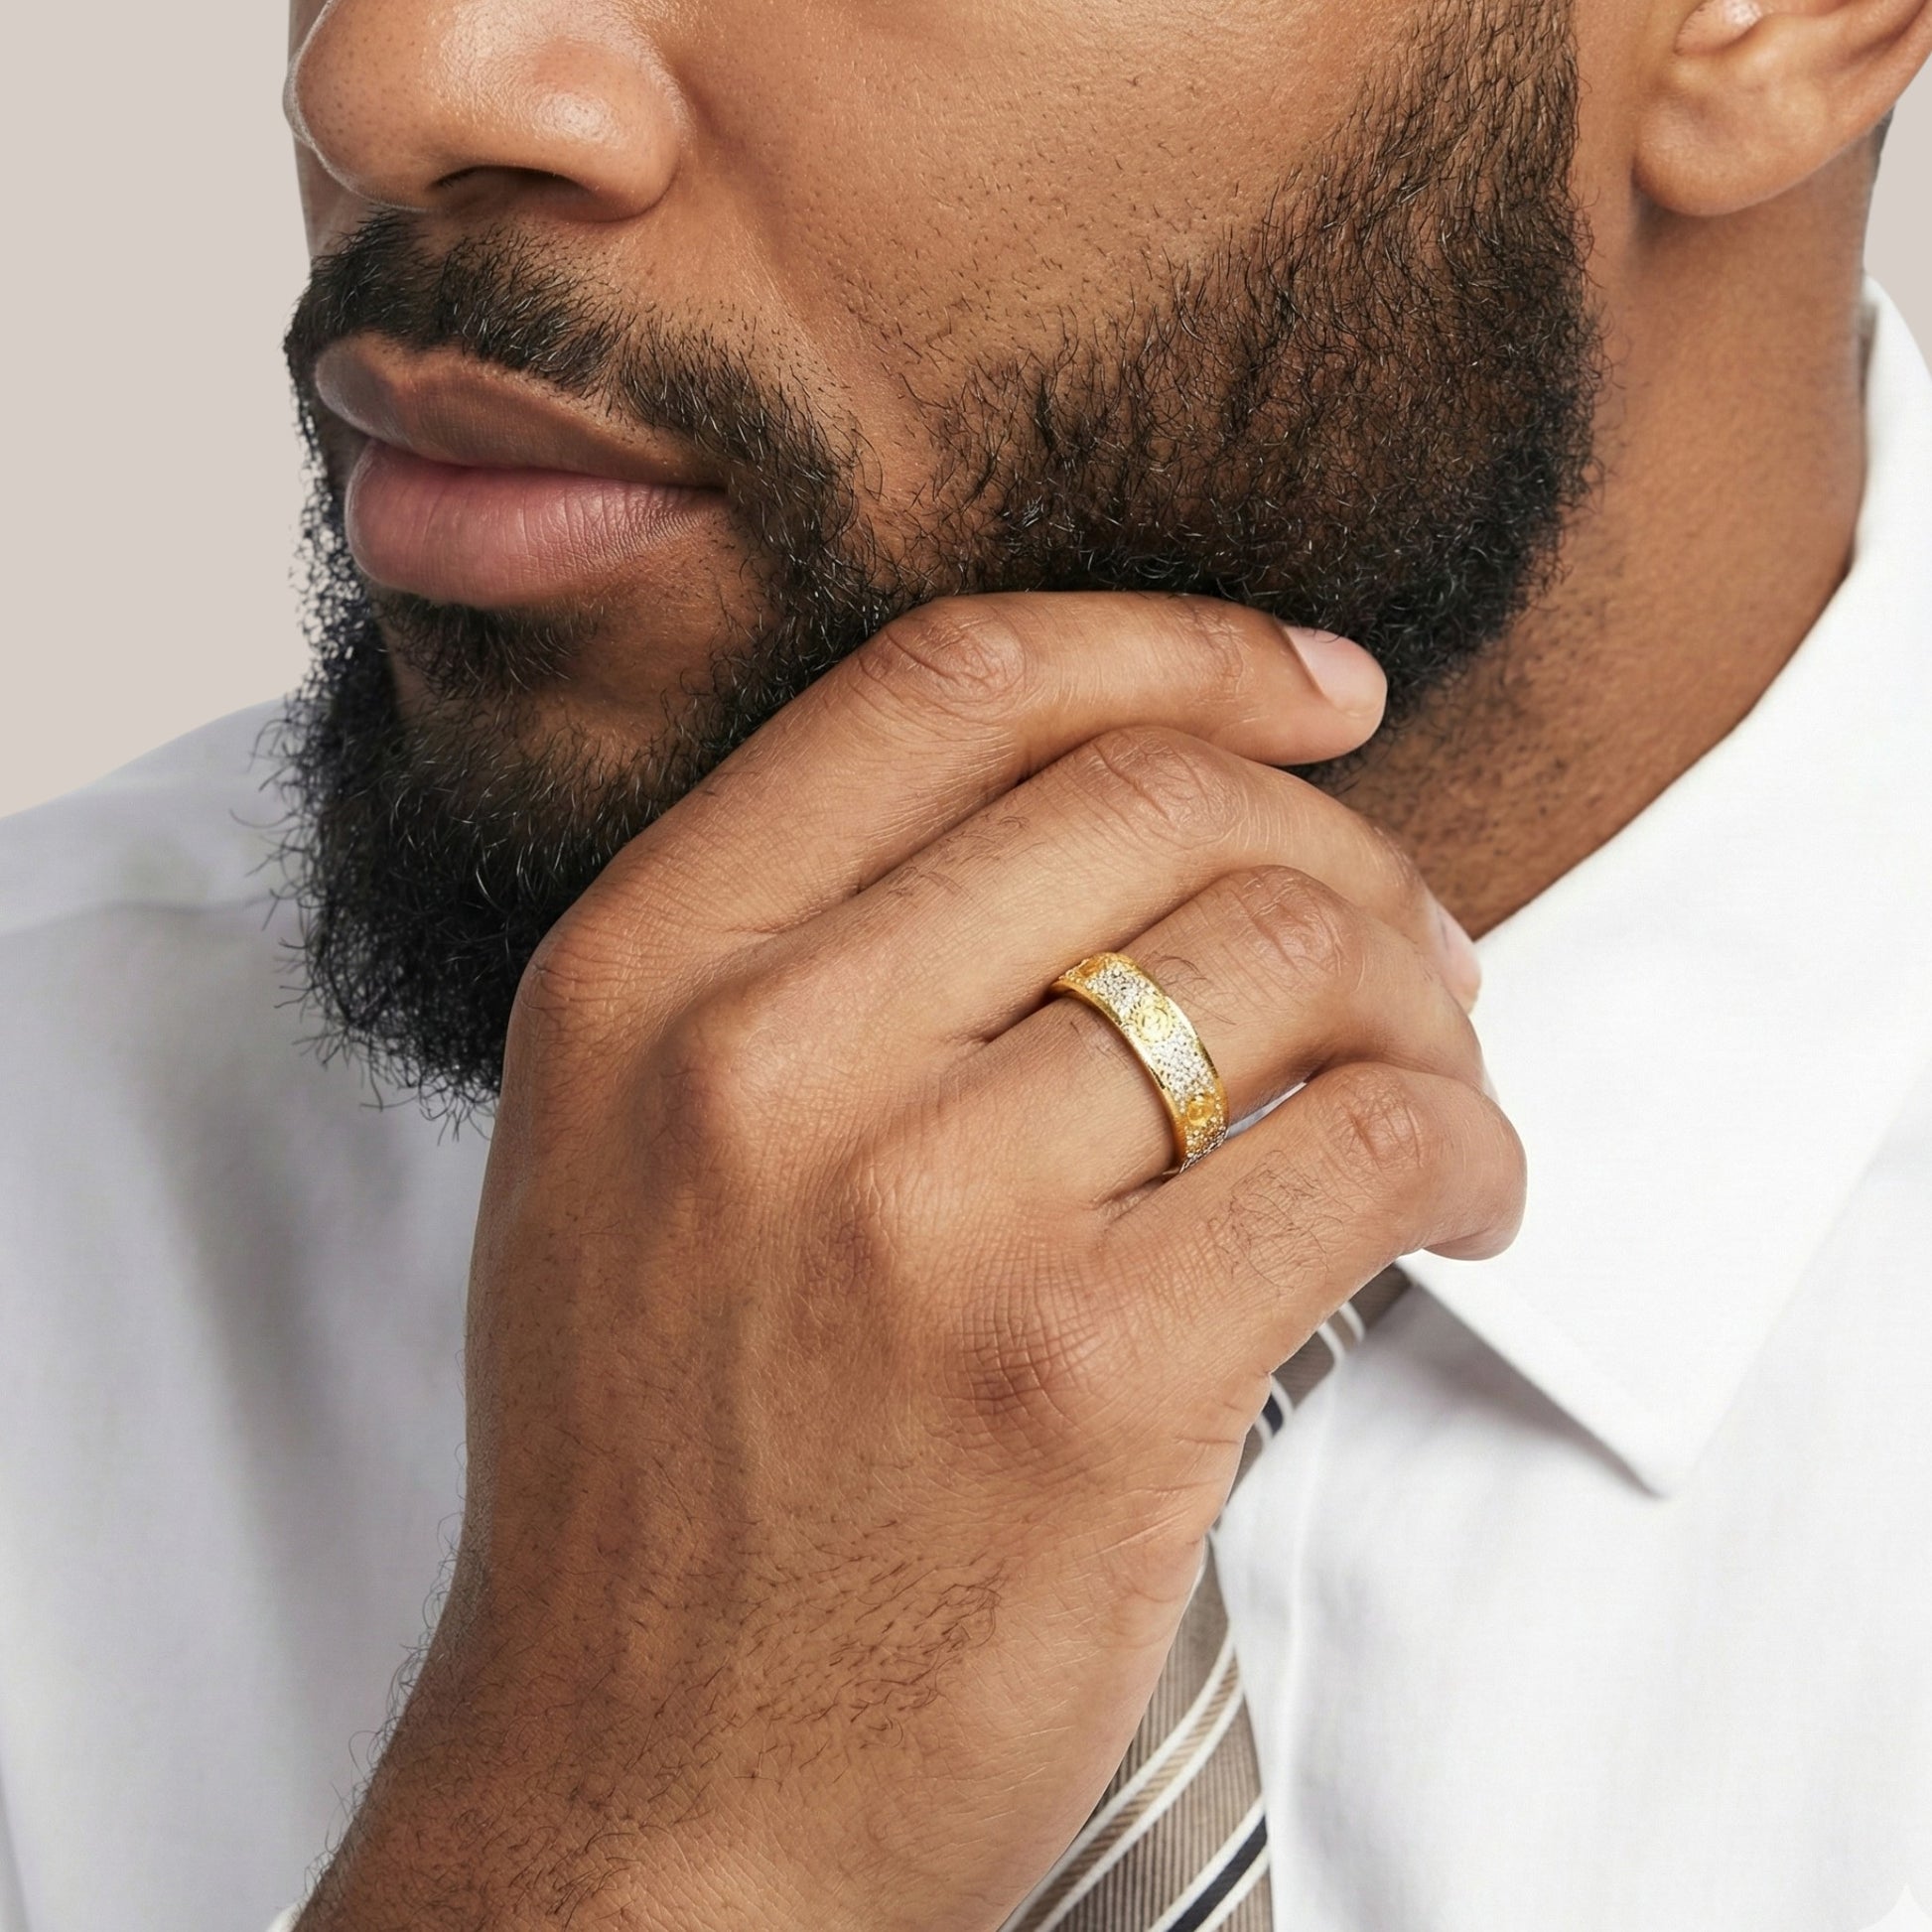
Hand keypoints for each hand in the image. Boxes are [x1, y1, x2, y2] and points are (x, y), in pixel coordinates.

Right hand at [299, 594, 1520, 1930]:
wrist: (646, 1797)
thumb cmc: (662, 1475)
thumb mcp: (642, 1150)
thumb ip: (828, 949)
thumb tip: (1143, 802)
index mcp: (640, 973)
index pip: (952, 683)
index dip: (1175, 645)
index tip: (1309, 686)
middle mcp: (761, 1062)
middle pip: (1155, 798)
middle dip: (1338, 838)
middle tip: (1403, 937)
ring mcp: (922, 1220)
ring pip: (1286, 953)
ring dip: (1425, 999)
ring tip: (1435, 1077)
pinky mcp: (1088, 1380)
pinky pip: (1366, 1147)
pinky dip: (1466, 1143)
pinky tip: (1460, 1194)